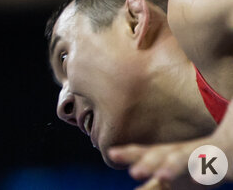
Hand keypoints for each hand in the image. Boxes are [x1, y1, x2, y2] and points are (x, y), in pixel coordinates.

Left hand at [109, 137, 229, 188]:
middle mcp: (182, 152)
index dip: (129, 153)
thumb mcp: (174, 177)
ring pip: (186, 158)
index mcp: (168, 155)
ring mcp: (201, 155)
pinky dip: (205, 170)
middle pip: (162, 154)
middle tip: (134, 172)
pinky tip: (197, 177)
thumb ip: (154, 186)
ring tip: (161, 176)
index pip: (146, 153)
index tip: (111, 153)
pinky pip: (212, 165)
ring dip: (173, 166)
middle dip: (147, 162)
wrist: (228, 146)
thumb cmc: (197, 163)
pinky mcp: (221, 161)